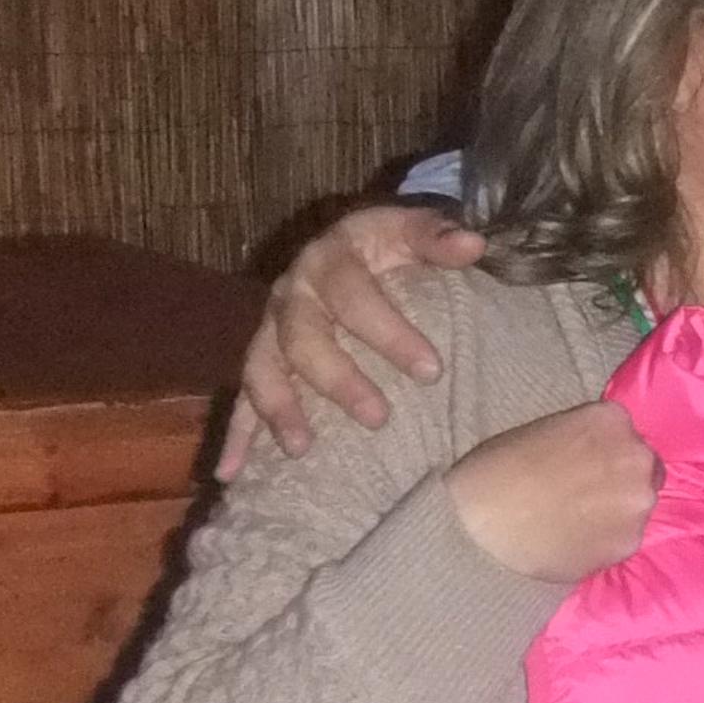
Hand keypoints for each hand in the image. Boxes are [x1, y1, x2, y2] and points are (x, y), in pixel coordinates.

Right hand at [219, 205, 485, 478]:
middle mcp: (292, 292)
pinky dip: (236, 436)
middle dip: (338, 380)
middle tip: (379, 418)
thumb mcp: (410, 229)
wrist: (353, 244)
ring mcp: (270, 327)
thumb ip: (438, 236)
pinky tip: (231, 473)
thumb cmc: (388, 244)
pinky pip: (241, 396)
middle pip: (303, 337)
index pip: (355, 295)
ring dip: (279, 409)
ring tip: (302, 448)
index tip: (432, 371)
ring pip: (263, 367)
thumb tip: (472, 245)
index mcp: (330, 259)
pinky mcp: (261, 357)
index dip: (389, 333)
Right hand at [445, 401, 660, 583]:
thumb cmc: (497, 470)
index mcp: (612, 419)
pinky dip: (606, 543)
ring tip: (578, 524)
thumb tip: (595, 455)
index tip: (588, 467)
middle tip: (586, 497)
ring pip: (637, 507)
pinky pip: (624, 540)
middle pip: (644, 470)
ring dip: (617, 513)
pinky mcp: (630, 542)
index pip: (627, 435)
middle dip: (622, 481)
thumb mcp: (546, 431)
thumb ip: (584, 439)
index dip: (608, 454)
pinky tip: (576, 543)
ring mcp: (638, 501)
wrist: (481, 524)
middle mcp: (636, 456)